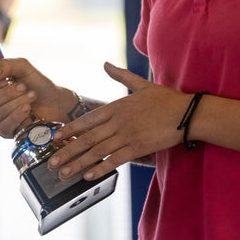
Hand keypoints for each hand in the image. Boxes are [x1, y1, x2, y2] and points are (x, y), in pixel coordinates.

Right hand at [0, 58, 64, 138]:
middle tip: (24, 87)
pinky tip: (28, 110)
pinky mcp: (7, 132)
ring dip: (16, 103)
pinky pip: (5, 127)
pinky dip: (18, 116)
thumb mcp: (24, 67)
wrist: (55, 101)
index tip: (3, 80)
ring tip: (31, 97)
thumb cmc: (38, 84)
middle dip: (7, 94)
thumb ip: (7, 65)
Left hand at [47, 62, 189, 181]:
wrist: (187, 112)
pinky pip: (116, 160)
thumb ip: (120, 75)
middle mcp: (118, 121)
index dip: (69, 130)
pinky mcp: (138, 147)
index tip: (55, 139)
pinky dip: (101, 168)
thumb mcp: (141, 84)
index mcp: (116, 106)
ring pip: (97, 151)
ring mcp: (127, 135)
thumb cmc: (165, 99)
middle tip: (51, 162)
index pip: (86, 120)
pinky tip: (89, 176)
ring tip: (64, 172)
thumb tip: (105, 63)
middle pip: (87, 138)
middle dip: (67, 151)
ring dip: (79, 163)